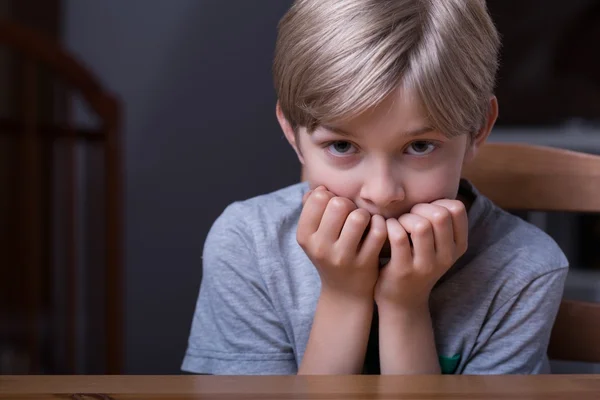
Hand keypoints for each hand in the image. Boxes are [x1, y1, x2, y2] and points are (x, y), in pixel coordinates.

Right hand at [298, 186, 387, 301]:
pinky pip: (378, 231)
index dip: (331, 196)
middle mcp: (320, 247)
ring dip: (365, 214)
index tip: (334, 209)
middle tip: (351, 214)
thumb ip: (312, 208)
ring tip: (364, 222)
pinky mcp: (364, 263)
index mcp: (305, 236)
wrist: (344, 292)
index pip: (318, 198)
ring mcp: (343, 257)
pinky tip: (377, 229)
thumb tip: (321, 188)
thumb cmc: (330, 253)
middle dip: (349, 204)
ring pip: (359, 217)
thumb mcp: (313, 234)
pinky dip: (380, 225)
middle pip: (339, 204)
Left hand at [374, 199, 467, 310]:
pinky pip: (398, 236)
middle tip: (408, 217)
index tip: (423, 212)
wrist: (402, 301)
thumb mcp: (438, 245)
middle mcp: (446, 257)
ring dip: (404, 218)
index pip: (457, 209)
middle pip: (439, 215)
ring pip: (420, 225)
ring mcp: (426, 265)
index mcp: (458, 246)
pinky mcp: (404, 270)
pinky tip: (386, 230)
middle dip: (419, 209)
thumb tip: (437, 186)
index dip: (436, 202)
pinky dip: (390, 226)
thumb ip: (440, 221)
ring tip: (398, 225)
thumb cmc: (417, 262)